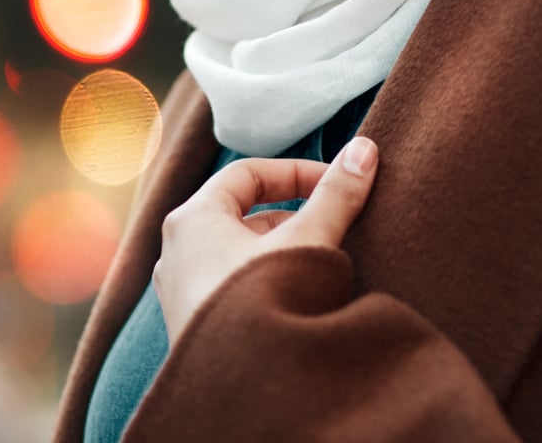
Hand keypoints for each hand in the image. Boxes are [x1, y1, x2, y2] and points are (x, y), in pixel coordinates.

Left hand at [153, 135, 378, 345]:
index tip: (337, 185)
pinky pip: (233, 285)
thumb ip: (336, 195)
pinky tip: (298, 300)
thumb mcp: (308, 241)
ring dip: (282, 252)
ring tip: (320, 268)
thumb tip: (365, 149)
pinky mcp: (194, 324)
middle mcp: (176, 251)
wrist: (240, 391)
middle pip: (242, 213)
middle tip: (334, 229)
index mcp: (192, 219)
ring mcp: (181, 291)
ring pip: (239, 252)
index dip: (297, 173)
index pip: (247, 174)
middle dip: (294, 216)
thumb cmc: (262, 307)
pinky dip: (266, 281)